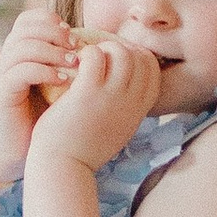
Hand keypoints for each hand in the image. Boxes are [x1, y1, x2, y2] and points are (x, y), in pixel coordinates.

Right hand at [0, 4, 79, 186]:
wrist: (24, 151)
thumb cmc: (50, 118)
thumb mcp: (67, 86)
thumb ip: (78, 65)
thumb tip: (113, 48)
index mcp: (24, 52)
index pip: (31, 18)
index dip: (52, 20)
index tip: (77, 35)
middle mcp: (10, 58)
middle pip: (25, 26)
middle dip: (53, 31)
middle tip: (77, 45)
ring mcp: (4, 75)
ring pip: (21, 46)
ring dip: (51, 51)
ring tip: (74, 63)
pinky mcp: (1, 94)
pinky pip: (17, 72)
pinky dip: (42, 72)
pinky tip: (63, 81)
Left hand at [35, 31, 160, 167]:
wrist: (63, 169)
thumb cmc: (82, 150)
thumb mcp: (115, 131)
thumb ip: (123, 111)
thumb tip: (120, 90)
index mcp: (138, 111)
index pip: (153, 71)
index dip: (138, 56)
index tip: (117, 58)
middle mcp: (130, 103)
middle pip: (142, 58)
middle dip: (123, 47)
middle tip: (101, 54)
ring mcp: (111, 98)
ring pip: (122, 52)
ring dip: (105, 47)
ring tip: (88, 57)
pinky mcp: (88, 95)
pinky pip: (95, 56)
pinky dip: (86, 52)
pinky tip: (74, 63)